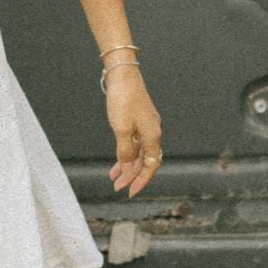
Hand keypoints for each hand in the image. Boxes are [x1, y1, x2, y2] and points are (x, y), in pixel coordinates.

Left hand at [104, 66, 162, 197]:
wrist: (123, 75)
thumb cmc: (123, 99)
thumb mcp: (122, 129)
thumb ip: (126, 150)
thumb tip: (128, 166)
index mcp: (152, 136)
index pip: (151, 166)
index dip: (141, 180)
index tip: (130, 192)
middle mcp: (153, 133)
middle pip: (145, 162)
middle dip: (132, 176)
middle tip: (118, 187)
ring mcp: (146, 126)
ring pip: (139, 153)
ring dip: (128, 166)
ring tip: (114, 177)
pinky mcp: (139, 121)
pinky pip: (135, 143)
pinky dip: (126, 154)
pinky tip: (117, 161)